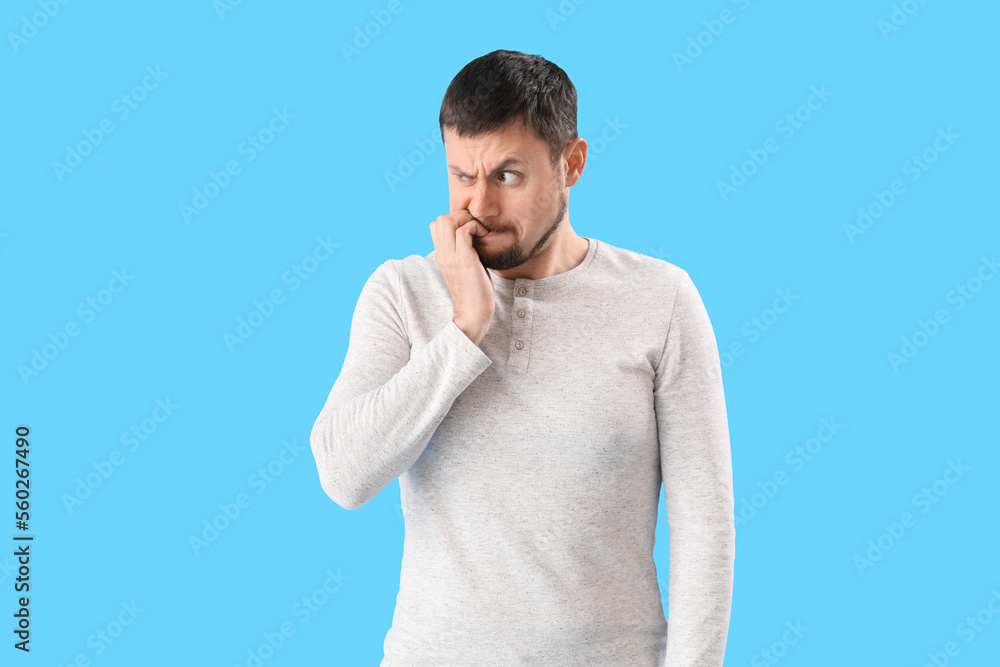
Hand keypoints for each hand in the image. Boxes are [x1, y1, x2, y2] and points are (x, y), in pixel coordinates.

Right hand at [429, 209, 494, 343]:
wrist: (474, 312)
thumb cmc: (474, 290)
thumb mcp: (464, 266)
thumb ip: (463, 250)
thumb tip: (474, 235)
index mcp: (441, 255)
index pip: (435, 225)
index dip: (453, 219)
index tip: (469, 227)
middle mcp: (442, 254)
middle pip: (440, 219)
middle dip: (460, 215)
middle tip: (476, 225)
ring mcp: (451, 257)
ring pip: (448, 221)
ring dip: (467, 219)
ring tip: (480, 230)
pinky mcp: (464, 260)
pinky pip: (464, 231)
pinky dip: (475, 227)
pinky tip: (484, 236)